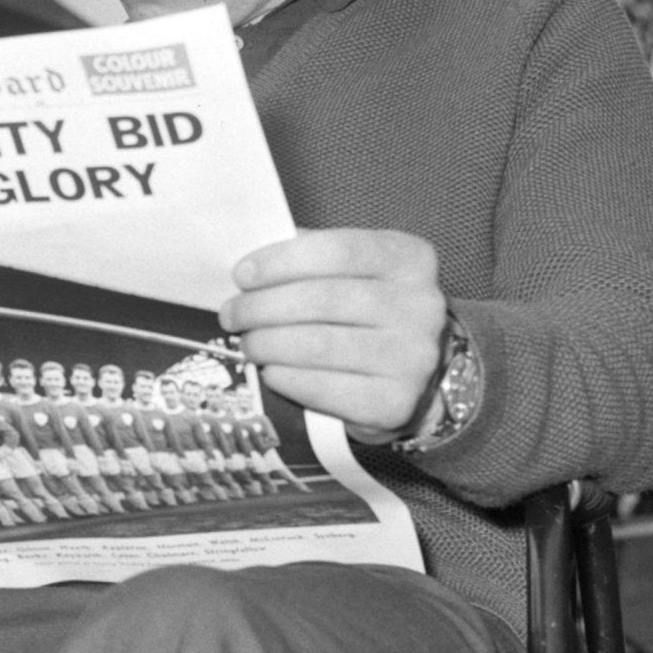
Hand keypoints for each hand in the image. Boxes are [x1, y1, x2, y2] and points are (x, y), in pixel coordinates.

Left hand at [218, 229, 448, 439]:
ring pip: (318, 345)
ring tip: (247, 343)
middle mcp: (420, 306)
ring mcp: (411, 357)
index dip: (282, 261)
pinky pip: (324, 388)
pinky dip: (287, 378)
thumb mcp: (360, 273)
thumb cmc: (373, 315)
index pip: (338, 250)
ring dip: (268, 344)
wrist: (421, 377)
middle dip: (263, 307)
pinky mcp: (394, 402)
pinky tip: (271, 372)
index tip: (242, 274)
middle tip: (232, 314)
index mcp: (409, 260)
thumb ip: (317, 257)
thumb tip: (255, 263)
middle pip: (322, 300)